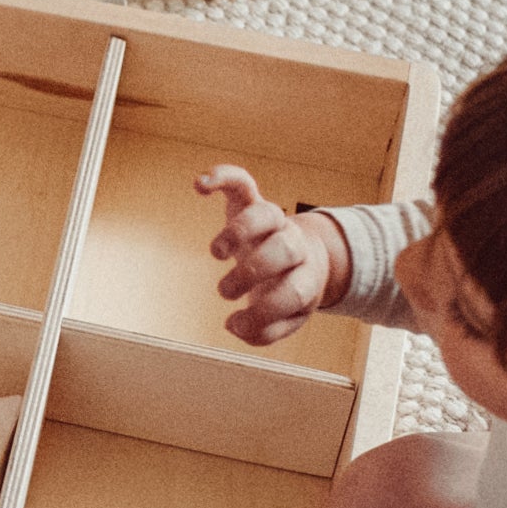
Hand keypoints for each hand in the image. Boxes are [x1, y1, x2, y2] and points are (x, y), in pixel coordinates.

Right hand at [197, 165, 345, 345]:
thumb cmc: (287, 292)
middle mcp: (296, 244)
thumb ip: (264, 331)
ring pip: (267, 213)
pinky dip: (222, 176)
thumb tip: (234, 327)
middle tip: (224, 292)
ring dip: (239, 232)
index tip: (234, 325)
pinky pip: (242, 182)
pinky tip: (199, 185)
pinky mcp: (252, 202)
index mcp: (308, 276)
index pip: (294, 292)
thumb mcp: (286, 318)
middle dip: (253, 271)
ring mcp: (275, 221)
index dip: (264, 313)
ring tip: (216, 254)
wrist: (306, 258)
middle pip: (286, 249)